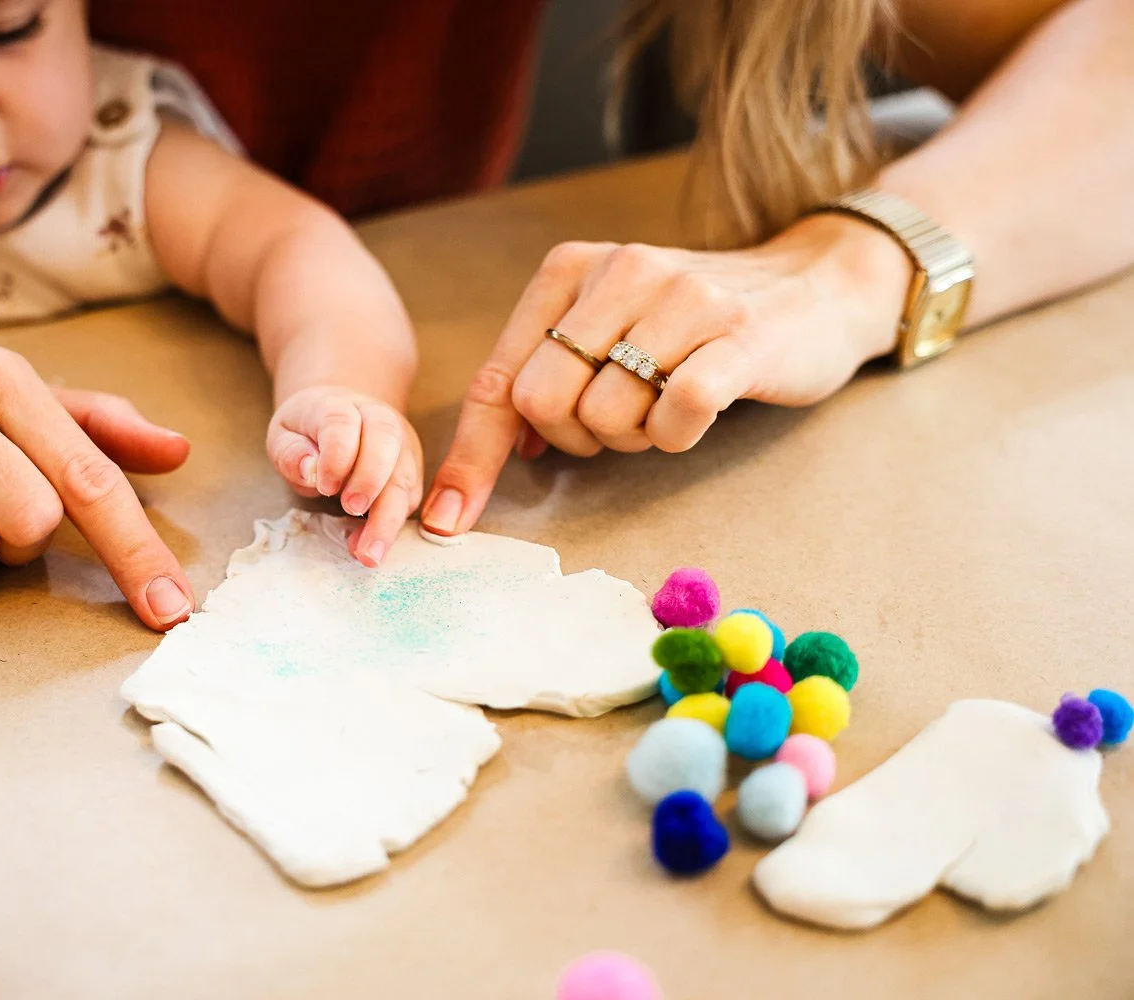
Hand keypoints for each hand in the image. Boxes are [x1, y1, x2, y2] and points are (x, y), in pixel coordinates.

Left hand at [268, 386, 423, 566]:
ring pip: (404, 476)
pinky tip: (370, 547)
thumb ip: (290, 452)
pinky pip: (409, 500)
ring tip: (369, 552)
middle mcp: (379, 420)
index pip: (342, 422)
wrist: (343, 419)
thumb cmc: (308, 432)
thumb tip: (310, 470)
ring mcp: (401, 447)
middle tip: (351, 508)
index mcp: (341, 406)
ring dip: (388, 516)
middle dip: (370, 478)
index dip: (336, 453)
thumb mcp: (284, 435)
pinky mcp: (411, 475)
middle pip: (386, 442)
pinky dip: (392, 526)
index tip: (324, 485)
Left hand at [421, 214, 911, 535]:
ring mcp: (682, 299)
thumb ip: (547, 374)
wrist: (817, 285)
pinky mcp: (740, 335)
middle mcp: (619, 272)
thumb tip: (503, 451)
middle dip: (575, 438)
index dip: (472, 457)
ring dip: (634, 436)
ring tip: (668, 404)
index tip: (447, 520)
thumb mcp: (609, 328)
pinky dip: (677, 435)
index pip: (498, 379)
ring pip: (605, 414)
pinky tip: (697, 413)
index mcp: (569, 271)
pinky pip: (676, 413)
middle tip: (621, 423)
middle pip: (542, 402)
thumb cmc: (696, 324)